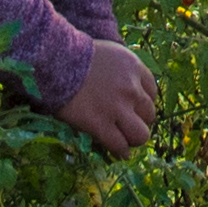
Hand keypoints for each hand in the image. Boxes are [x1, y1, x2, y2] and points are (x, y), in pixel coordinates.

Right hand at [57, 39, 160, 157]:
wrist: (55, 61)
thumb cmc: (75, 55)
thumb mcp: (108, 53)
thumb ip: (121, 70)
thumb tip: (122, 87)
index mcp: (133, 67)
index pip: (152, 92)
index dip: (143, 103)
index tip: (135, 108)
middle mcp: (130, 88)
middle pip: (149, 114)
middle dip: (140, 120)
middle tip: (127, 123)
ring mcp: (117, 108)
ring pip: (141, 134)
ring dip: (133, 138)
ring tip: (125, 139)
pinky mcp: (100, 124)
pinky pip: (119, 145)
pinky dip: (121, 151)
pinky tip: (119, 152)